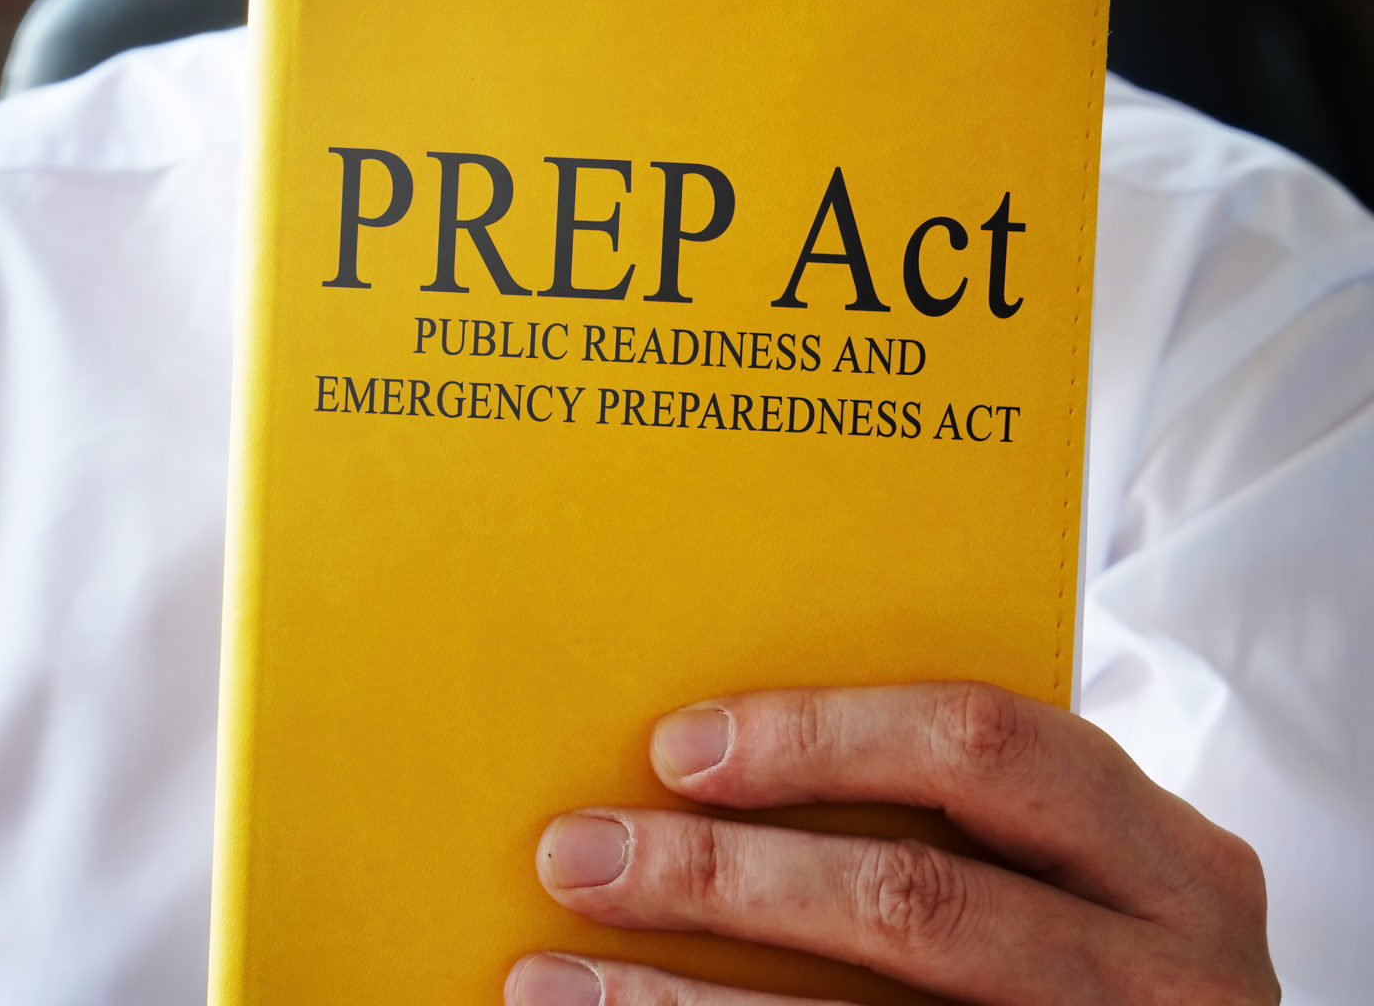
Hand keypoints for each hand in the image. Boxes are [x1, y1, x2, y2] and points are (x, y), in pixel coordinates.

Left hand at [505, 682, 1276, 1004]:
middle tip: (576, 855)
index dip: (821, 739)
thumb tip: (691, 757)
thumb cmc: (1077, 953)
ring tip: (551, 982)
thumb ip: (941, 813)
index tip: (672, 748)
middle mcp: (1170, 976)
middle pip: (917, 901)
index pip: (984, 749)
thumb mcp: (1059, 875)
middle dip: (722, 879)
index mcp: (1167, 859)